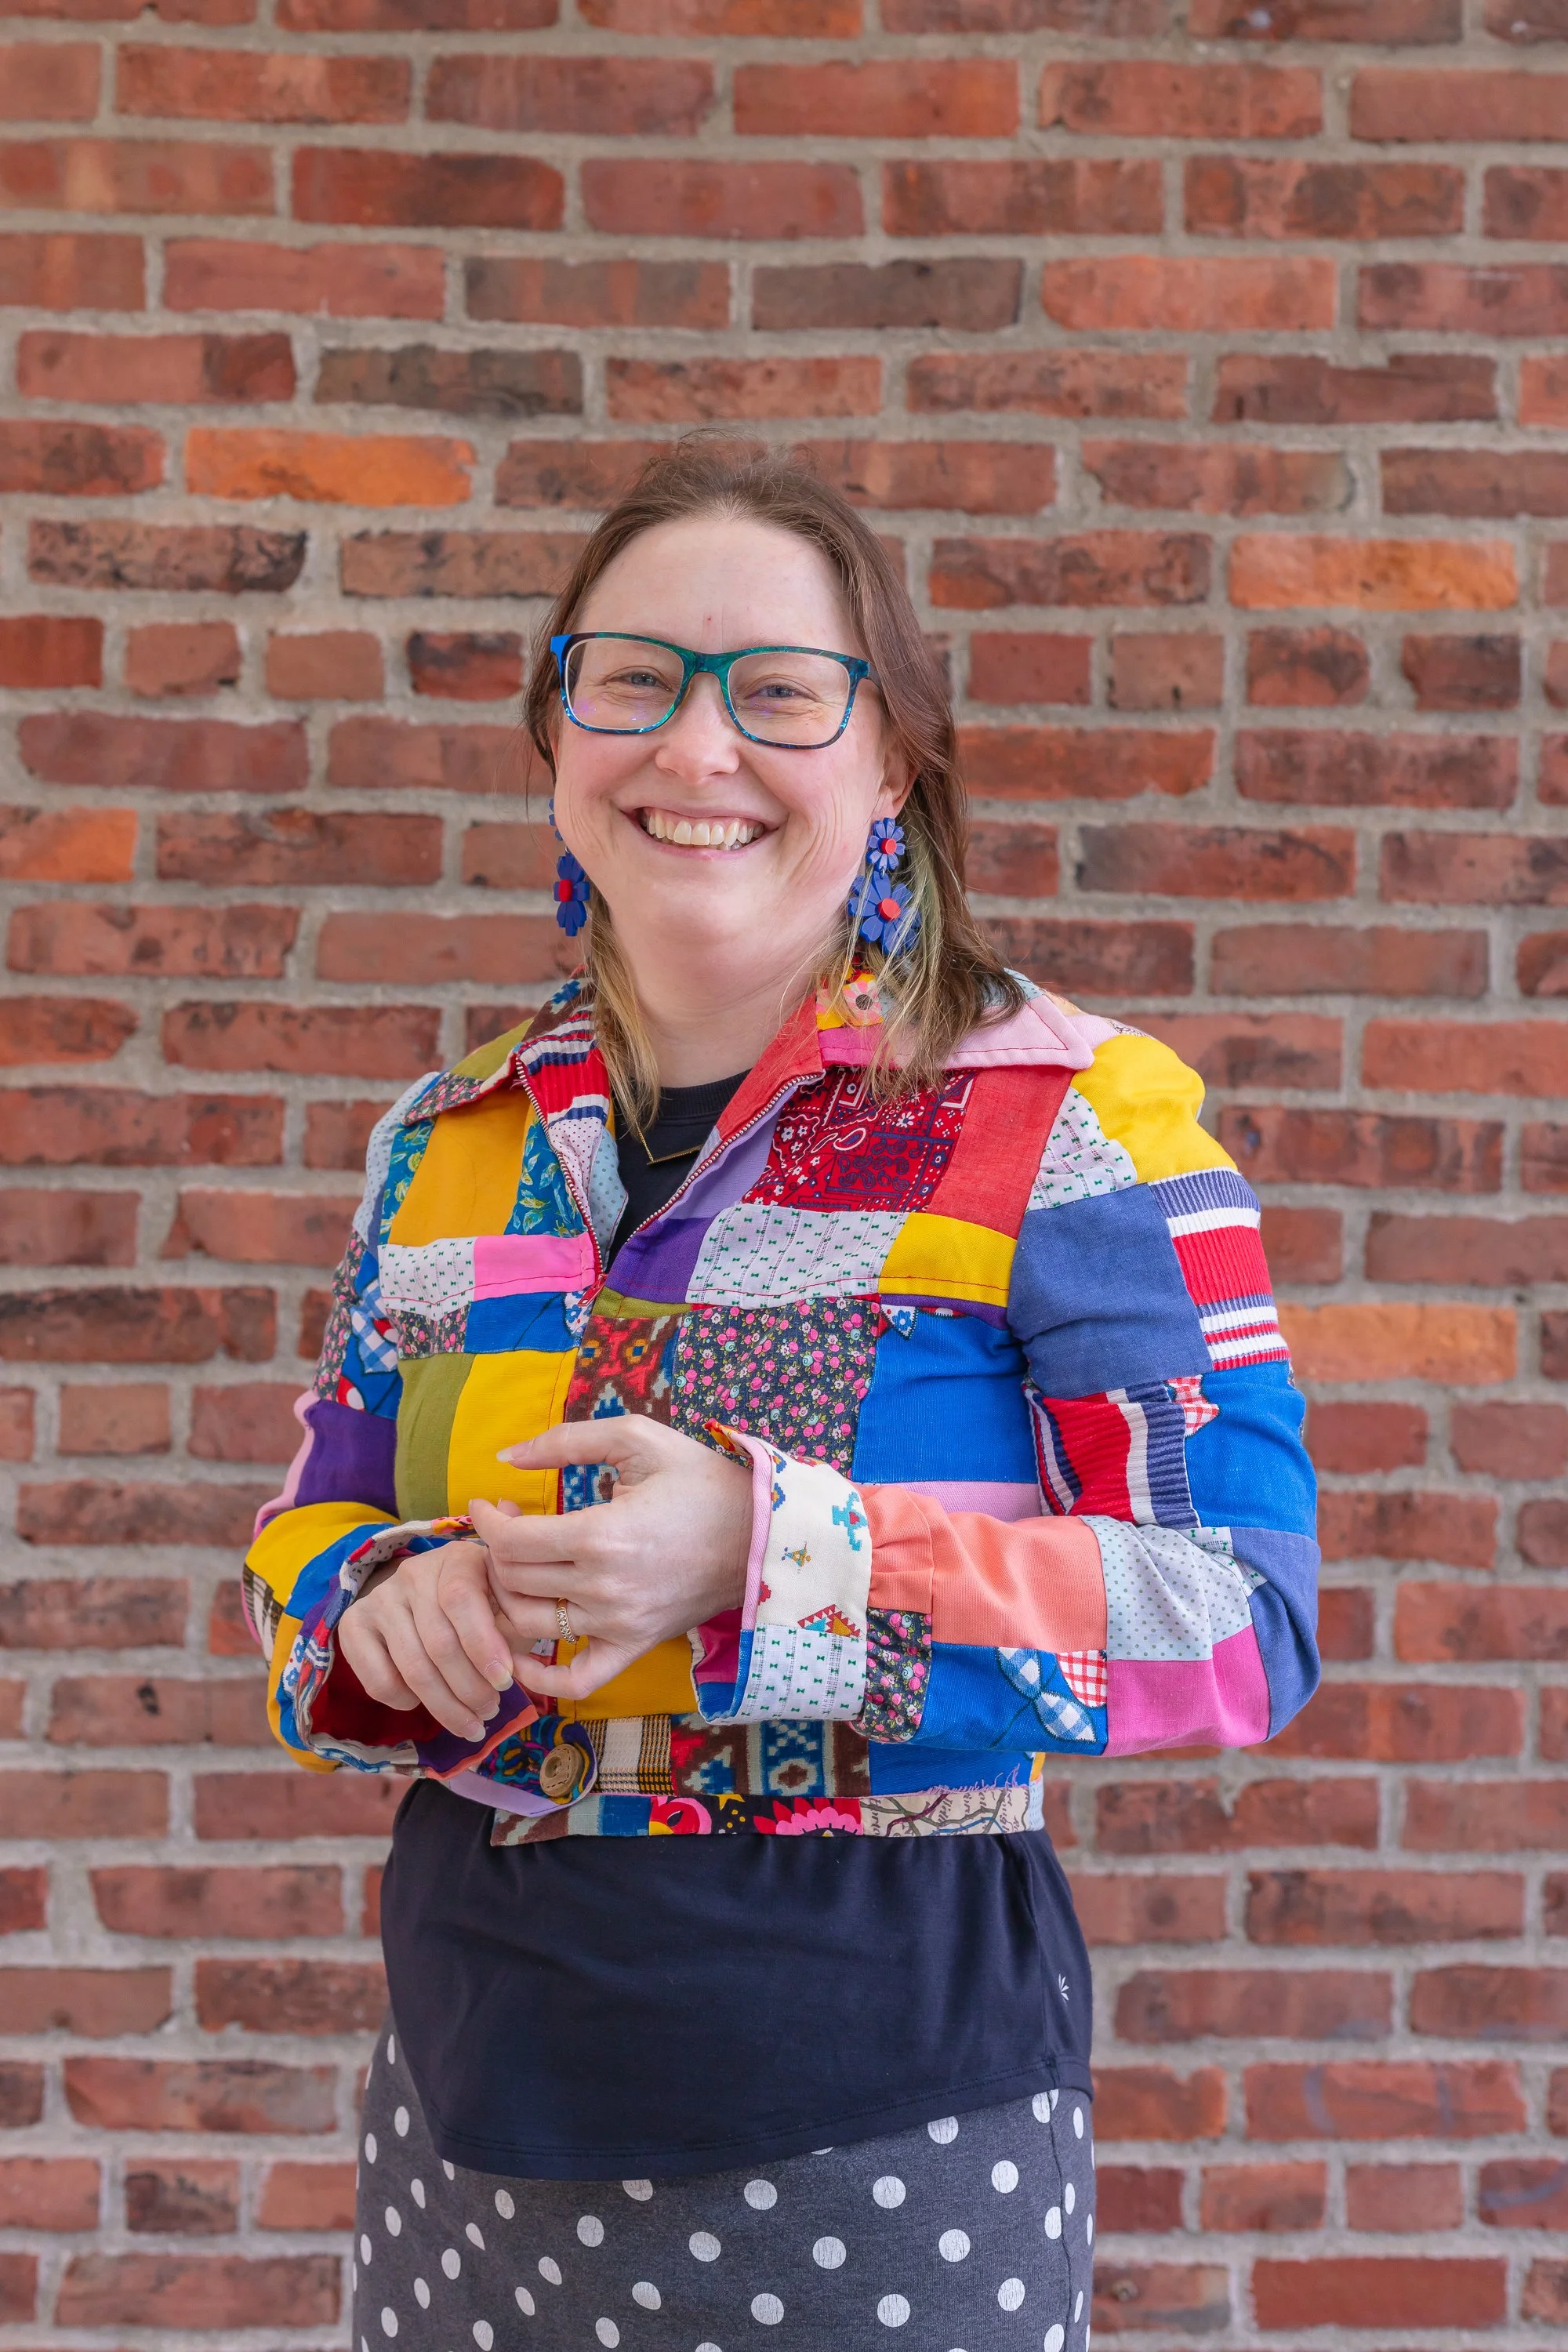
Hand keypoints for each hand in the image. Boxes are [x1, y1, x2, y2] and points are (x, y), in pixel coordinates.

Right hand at [336, 1544, 513, 1743]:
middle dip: (469, 1689)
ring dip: (444, 1706)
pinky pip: (378, 1678)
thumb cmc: (484, 1604)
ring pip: (412, 1666)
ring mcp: (380, 1598)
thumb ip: (514, 1629)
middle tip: (490, 1713)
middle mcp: (413, 1572)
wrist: (429, 1595)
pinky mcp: (355, 1624)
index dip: (482, 1645)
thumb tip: (513, 1669)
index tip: (505, 1682)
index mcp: (457, 1559)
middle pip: (438, 1641)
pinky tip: (423, 1703)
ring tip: (470, 1724)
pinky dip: (404, 1701)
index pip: (460, 1599)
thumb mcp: (507, 1607)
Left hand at [472, 1418, 752, 1703]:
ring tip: (520, 1566)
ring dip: (506, 1594)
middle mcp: (604, 1588)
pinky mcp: (633, 1647)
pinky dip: (538, 1673)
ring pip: (527, 1623)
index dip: (487, 1520)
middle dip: (496, 1549)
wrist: (761, 1534)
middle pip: (513, 1580)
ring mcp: (618, 1625)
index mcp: (601, 1535)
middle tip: (511, 1524)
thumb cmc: (700, 1480)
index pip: (511, 1541)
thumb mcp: (638, 1439)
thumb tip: (505, 1455)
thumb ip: (567, 1441)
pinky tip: (521, 1649)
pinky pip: (573, 1678)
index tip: (489, 1504)